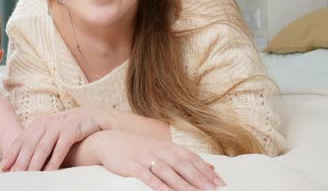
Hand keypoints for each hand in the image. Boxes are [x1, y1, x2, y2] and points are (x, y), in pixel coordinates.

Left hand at [1, 107, 101, 170]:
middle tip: (14, 175)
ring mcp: (58, 126)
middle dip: (21, 161)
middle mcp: (45, 123)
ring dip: (35, 164)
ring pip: (43, 148)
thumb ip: (36, 143)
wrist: (91, 117)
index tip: (4, 167)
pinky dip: (54, 161)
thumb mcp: (49, 132)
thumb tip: (20, 163)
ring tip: (29, 176)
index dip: (11, 154)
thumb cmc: (67, 129)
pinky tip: (49, 172)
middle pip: (29, 145)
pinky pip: (60, 148)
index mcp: (37, 124)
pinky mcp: (71, 130)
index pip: (20, 140)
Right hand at [92, 130, 224, 190]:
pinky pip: (146, 177)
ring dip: (182, 184)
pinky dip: (157, 185)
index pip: (191, 158)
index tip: (220, 184)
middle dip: (199, 179)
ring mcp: (145, 158)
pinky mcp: (131, 166)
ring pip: (167, 172)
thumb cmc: (138, 147)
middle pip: (182, 165)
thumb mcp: (162, 149)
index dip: (206, 171)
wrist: (108, 141)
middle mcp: (159, 150)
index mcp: (168, 146)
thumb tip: (211, 168)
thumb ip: (185, 158)